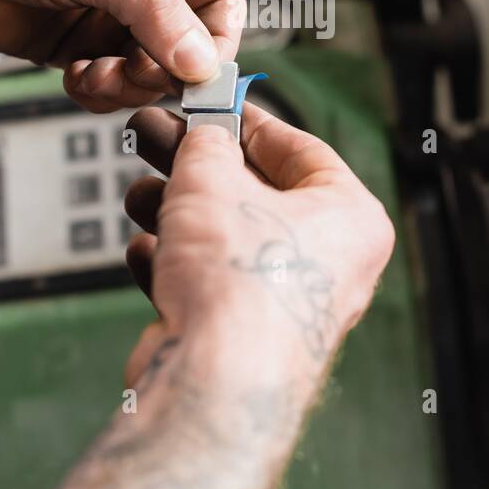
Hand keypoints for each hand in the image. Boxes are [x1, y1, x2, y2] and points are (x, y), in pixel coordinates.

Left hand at [0, 0, 243, 108]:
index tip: (198, 76)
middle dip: (161, 70)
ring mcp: (113, 14)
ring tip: (92, 76)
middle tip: (132, 74)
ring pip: (151, 73)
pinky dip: (99, 91)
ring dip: (127, 85)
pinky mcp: (81, 44)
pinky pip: (112, 83)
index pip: (220, 2)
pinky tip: (73, 76)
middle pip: (188, 47)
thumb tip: (203, 64)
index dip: (215, 43)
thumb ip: (154, 12)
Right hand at [122, 105, 395, 402]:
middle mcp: (333, 264)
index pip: (301, 149)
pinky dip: (177, 266)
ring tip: (137, 195)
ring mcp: (292, 307)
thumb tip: (204, 134)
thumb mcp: (211, 178)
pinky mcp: (249, 341)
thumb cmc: (238, 279)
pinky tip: (143, 251)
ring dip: (178, 215)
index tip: (212, 105)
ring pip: (230, 242)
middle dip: (198, 169)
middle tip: (156, 139)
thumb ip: (206, 144)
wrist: (215, 383)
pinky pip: (214, 288)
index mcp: (351, 217)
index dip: (247, 121)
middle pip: (258, 196)